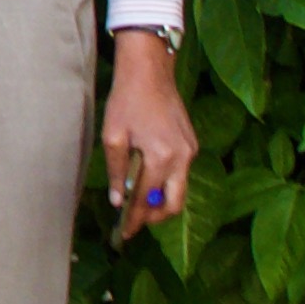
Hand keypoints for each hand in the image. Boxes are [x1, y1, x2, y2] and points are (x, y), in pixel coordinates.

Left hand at [104, 31, 199, 229]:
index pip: (147, 199)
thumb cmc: (127, 100)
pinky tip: (148, 179)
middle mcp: (182, 157)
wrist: (150, 70)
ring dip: (162, 201)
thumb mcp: (113, 137)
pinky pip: (181, 173)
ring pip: (180, 190)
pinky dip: (167, 182)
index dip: (135, 219)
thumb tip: (118, 201)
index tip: (125, 233)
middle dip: (154, 218)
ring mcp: (191, 151)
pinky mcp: (192, 144)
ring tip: (139, 204)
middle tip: (135, 222)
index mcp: (161, 157)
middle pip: (174, 204)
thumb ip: (116, 172)